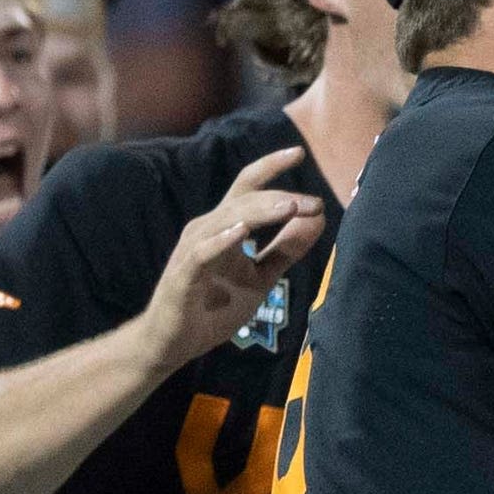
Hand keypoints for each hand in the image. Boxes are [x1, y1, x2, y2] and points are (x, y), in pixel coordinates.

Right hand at [137, 145, 324, 367]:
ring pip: (227, 220)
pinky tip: (240, 233)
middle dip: (280, 197)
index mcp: (227, 227)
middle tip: (312, 203)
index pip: (249, 188)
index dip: (271, 167)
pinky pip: (202, 252)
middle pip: (244, 201)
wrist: (175, 341)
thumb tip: (318, 219)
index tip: (299, 153)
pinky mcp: (184, 274)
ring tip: (288, 207)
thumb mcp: (260, 276)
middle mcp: (208, 229)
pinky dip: (221, 241)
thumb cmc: (214, 305)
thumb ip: (287, 249)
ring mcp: (194, 250)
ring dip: (259, 212)